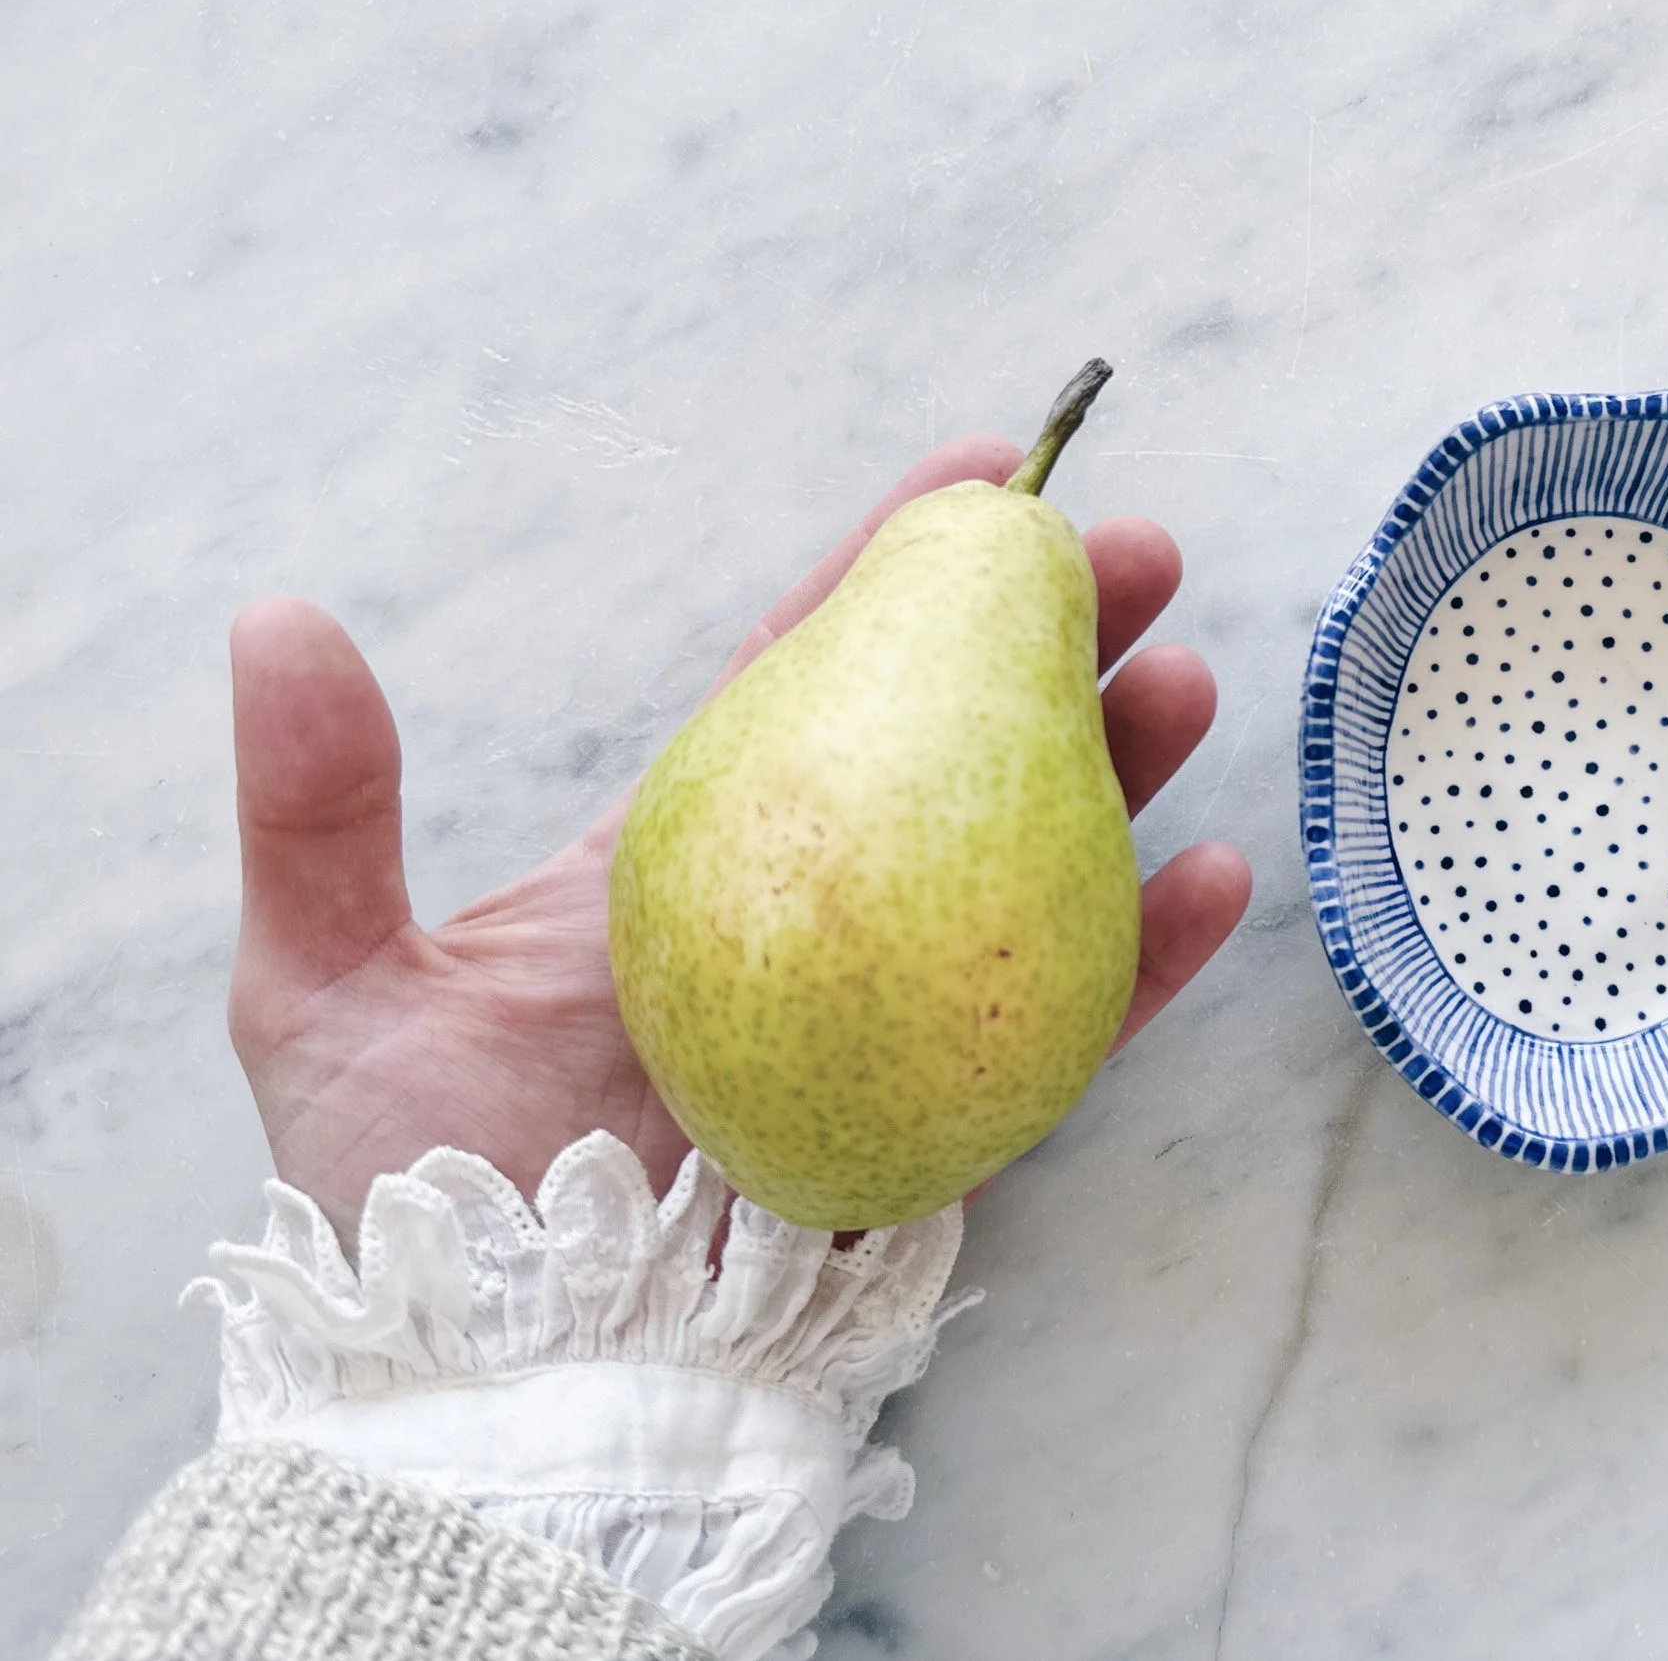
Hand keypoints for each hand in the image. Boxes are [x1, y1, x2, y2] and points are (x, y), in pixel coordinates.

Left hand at [227, 437, 1252, 1238]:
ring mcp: (894, 1003)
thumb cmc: (414, 1187)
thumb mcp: (331, 981)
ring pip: (1034, 861)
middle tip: (1136, 550)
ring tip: (1186, 678)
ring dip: (1122, 766)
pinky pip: (1072, 1024)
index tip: (987, 473)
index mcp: (696, 847)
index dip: (894, 568)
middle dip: (1053, 636)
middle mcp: (815, 906)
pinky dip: (1147, 956)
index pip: (806, 672)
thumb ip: (323, 807)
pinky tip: (1211, 878)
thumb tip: (279, 616)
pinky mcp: (951, 1109)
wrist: (502, 1371)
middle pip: (955, 741)